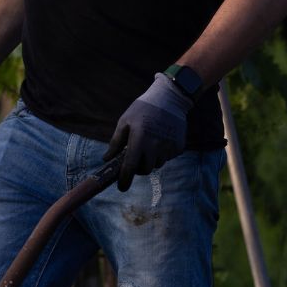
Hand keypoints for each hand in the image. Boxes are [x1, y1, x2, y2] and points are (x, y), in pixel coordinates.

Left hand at [104, 74, 193, 190]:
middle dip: (138, 168)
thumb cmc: (142, 110)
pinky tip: (160, 139)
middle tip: (134, 159)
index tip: (121, 188)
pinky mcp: (179, 146)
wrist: (169, 99)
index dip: (125, 179)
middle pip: (145, 169)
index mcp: (139, 138)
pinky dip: (162, 153)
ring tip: (149, 143)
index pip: (130, 166)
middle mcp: (156, 145)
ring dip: (150, 159)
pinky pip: (168, 157)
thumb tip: (106, 159)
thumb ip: (116, 142)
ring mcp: (169, 146)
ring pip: (157, 164)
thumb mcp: (124, 122)